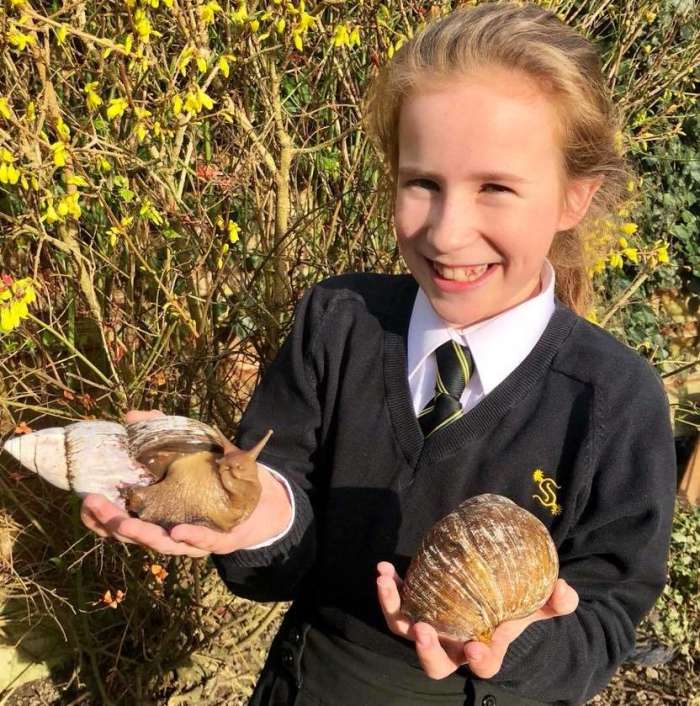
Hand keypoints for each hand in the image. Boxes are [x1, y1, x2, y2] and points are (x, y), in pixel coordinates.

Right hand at [80, 409, 291, 556]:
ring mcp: (190, 539)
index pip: (119, 519)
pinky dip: (190, 537)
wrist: (261, 499)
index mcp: (156, 512)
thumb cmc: (218, 477)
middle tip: (91, 504)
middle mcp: (167, 530)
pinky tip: (177, 531)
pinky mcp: (217, 540)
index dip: (98, 516)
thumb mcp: (192, 449)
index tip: (83, 501)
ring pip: (160, 543)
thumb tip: (133, 415)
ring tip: (123, 524)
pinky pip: (202, 542)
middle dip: (110, 521)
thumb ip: (164, 432)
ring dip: (140, 534)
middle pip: (132, 533)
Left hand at [377, 561, 578, 679]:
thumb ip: (551, 601)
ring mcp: (429, 629)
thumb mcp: (531, 605)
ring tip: (386, 583)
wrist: (485, 599)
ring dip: (393, 608)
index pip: (482, 664)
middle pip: (434, 664)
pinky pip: (395, 605)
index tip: (475, 645)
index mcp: (482, 649)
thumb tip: (565, 589)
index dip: (479, 659)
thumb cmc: (508, 607)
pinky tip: (385, 569)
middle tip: (422, 630)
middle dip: (426, 650)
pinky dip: (389, 589)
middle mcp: (451, 646)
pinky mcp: (412, 609)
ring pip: (403, 630)